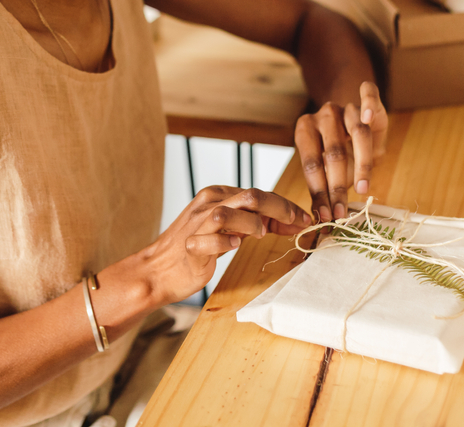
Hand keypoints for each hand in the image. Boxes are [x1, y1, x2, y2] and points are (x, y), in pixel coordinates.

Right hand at [143, 186, 310, 304]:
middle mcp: (207, 203)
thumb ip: (253, 220)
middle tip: (297, 224)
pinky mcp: (190, 246)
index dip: (285, 205)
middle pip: (250, 196)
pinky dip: (225, 243)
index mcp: (217, 194)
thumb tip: (289, 220)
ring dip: (252, 224)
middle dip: (280, 209)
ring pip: (229, 212)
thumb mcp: (228, 228)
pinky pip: (210, 240)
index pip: (258, 192)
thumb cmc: (196, 250)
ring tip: (260, 235)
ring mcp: (196, 223)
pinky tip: (234, 246)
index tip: (305, 218)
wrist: (158, 270)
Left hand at [294, 81, 388, 222]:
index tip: (325, 216)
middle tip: (341, 212)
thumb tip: (320, 220)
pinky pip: (368, 94)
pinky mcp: (367, 99)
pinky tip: (368, 117)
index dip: (319, 192)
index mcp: (305, 129)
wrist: (353, 118)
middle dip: (336, 186)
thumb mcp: (327, 167)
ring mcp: (345, 105)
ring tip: (362, 189)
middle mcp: (324, 115)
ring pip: (356, 132)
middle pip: (333, 152)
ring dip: (361, 164)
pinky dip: (368, 104)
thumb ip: (323, 187)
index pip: (312, 164)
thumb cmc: (338, 149)